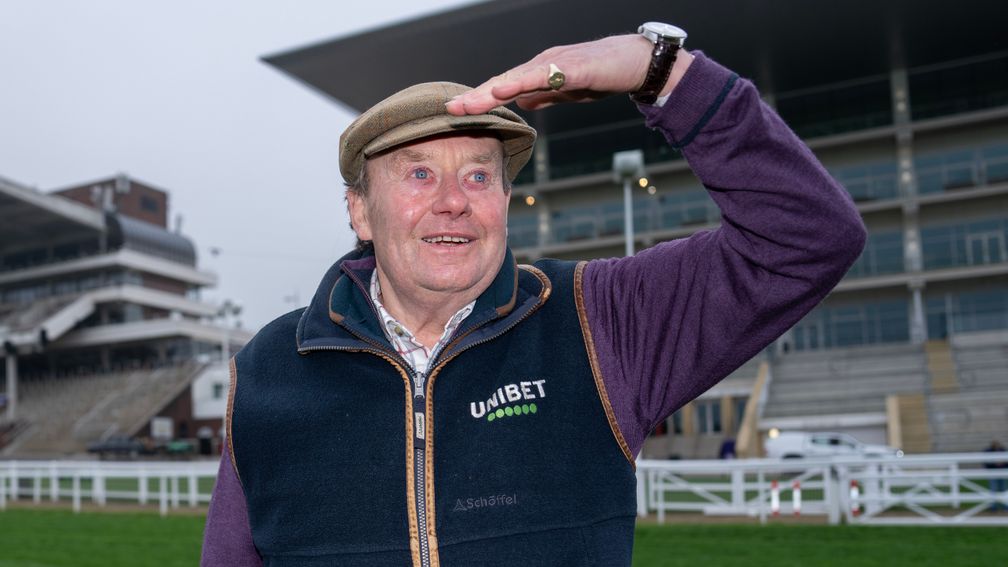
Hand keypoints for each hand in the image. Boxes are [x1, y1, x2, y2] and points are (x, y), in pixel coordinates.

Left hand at [445, 34, 692, 114]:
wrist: (636, 61)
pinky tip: (507, 90)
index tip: (457, 111)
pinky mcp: (574, 68)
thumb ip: (545, 95)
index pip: (503, 88)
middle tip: (451, 109)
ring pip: (518, 78)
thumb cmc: (603, 73)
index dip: (480, 99)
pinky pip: (545, 76)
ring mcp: (556, 64)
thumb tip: (523, 104)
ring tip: (471, 102)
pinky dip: (523, 82)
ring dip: (492, 90)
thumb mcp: (568, 90)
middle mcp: (542, 64)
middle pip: (503, 82)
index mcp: (539, 73)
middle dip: (477, 96)